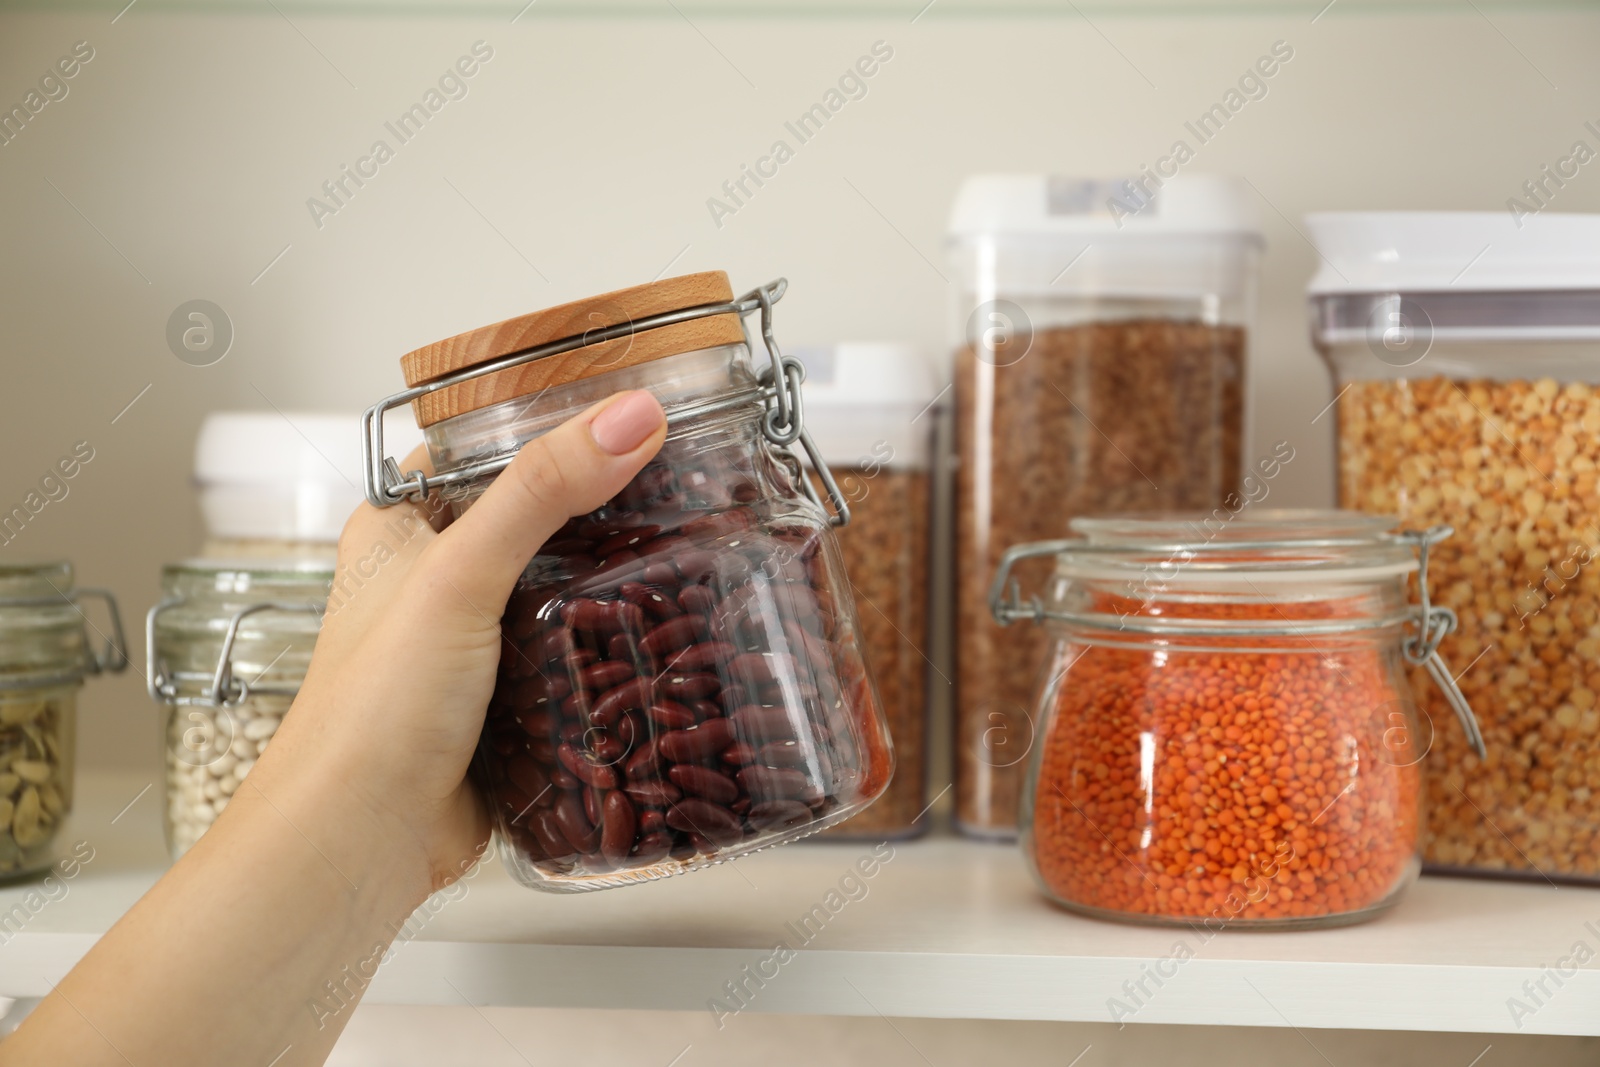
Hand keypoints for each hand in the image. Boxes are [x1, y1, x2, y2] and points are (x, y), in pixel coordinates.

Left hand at [250, 389, 667, 901]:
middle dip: (599, 516)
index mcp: (396, 531)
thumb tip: (630, 418)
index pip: (482, 452)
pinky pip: (566, 662)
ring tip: (686, 553)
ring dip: (606, 589)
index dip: (549, 430)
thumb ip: (543, 490)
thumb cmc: (369, 711)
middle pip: (532, 525)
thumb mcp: (460, 573)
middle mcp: (430, 584)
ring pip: (555, 596)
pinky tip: (654, 640)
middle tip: (679, 488)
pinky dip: (604, 652)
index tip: (629, 415)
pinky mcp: (502, 706)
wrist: (358, 841)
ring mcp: (468, 647)